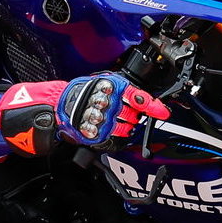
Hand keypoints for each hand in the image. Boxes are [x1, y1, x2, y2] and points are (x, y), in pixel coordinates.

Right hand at [0, 75, 168, 155]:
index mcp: (111, 86)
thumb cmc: (84, 93)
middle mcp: (108, 103)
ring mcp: (101, 119)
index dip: (152, 106)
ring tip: (111, 119)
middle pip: (134, 115)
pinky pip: (115, 138)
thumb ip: (129, 92)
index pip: (138, 97)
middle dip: (132, 116)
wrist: (59, 105)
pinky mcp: (95, 132)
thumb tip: (151, 102)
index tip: (163, 112)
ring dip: (124, 126)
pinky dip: (115, 135)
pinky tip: (106, 127)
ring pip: (126, 128)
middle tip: (120, 112)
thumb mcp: (105, 84)